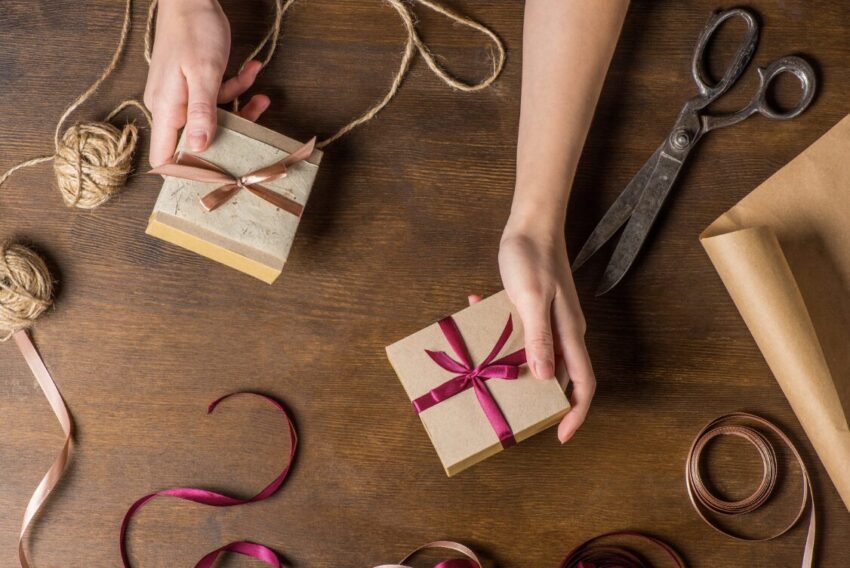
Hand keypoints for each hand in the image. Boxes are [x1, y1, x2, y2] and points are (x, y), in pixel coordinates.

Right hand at [144, 0, 270, 165]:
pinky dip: (235, 88)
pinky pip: (215, 98)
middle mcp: (170, 108)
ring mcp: (182, 97)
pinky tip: (251, 70)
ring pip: (213, 119)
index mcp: (167, 110)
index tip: (218, 175)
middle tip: (255, 123)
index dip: (187, 172)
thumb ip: (203, 112)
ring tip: (260, 93)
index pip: (165, 158)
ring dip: (239, 106)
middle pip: (198, 141)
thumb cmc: (193, 31)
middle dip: (230, 134)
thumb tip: (199, 147)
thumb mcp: (204, 73)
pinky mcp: (193, 85)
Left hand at [496, 220, 594, 442]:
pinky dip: (502, 335)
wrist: (530, 224)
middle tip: (517, 413)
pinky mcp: (535, 309)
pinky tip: (477, 314)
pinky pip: (522, 333)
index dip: (575, 413)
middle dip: (543, 400)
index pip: (583, 382)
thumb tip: (546, 378)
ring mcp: (551, 320)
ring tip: (492, 377)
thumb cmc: (531, 258)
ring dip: (518, 368)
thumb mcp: (530, 298)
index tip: (559, 435)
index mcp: (569, 332)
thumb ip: (538, 336)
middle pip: (562, 376)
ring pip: (539, 357)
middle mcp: (565, 331)